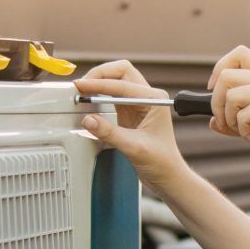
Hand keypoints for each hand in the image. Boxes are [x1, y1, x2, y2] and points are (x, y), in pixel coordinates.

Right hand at [76, 61, 187, 184]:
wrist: (167, 176)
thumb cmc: (162, 162)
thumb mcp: (135, 148)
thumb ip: (110, 133)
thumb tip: (88, 120)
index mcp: (154, 100)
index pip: (123, 83)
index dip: (99, 84)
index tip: (82, 86)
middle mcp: (147, 97)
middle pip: (120, 71)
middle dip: (100, 74)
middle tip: (82, 85)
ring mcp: (138, 103)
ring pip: (115, 80)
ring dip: (99, 83)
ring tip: (82, 91)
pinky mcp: (129, 112)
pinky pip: (111, 95)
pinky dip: (99, 94)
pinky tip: (89, 100)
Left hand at [211, 46, 249, 166]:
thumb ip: (235, 119)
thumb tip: (213, 122)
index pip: (238, 53)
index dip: (219, 68)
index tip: (213, 89)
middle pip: (225, 75)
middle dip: (216, 102)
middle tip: (225, 122)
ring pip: (230, 96)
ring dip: (230, 120)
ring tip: (246, 133)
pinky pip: (241, 116)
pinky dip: (245, 134)